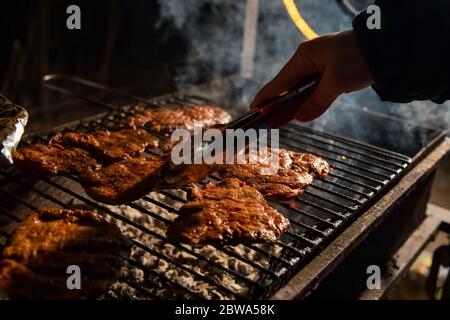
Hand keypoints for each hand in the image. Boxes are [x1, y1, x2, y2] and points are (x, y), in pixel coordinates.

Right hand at [250, 30, 373, 120]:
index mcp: (304, 57)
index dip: (266, 97)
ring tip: (277, 121)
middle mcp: (308, 61)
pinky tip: (297, 113)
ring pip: (299, 90)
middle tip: (265, 121)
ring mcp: (318, 66)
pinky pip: (311, 90)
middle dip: (277, 105)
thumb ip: (316, 101)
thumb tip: (300, 117)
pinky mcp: (329, 72)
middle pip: (287, 87)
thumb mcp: (337, 82)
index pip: (280, 82)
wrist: (386, 47)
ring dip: (290, 106)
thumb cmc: (360, 59)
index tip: (254, 109)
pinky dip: (305, 102)